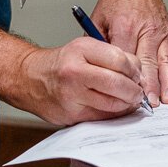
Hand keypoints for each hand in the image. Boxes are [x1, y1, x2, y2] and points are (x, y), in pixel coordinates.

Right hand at [12, 37, 146, 126]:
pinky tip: (115, 108)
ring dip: (126, 104)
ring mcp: (71, 95)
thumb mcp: (84, 49)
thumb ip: (111, 57)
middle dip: (134, 90)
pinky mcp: (71, 114)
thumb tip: (138, 74)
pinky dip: (113, 114)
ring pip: (112, 104)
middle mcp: (75, 71)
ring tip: (128, 99)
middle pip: (118, 84)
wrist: (30, 78)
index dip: (134, 70)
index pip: (120, 60)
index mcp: (81, 49)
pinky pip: (102, 117)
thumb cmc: (61, 63)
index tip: (137, 74)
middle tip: (138, 91)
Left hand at [91, 0, 167, 105]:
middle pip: (148, 63)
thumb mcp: (98, 19)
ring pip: (167, 61)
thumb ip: (96, 45)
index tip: (126, 97)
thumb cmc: (116, 0)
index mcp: (124, 28)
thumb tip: (95, 71)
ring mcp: (162, 32)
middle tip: (149, 105)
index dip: (126, 80)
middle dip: (149, 87)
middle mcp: (146, 30)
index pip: (126, 59)